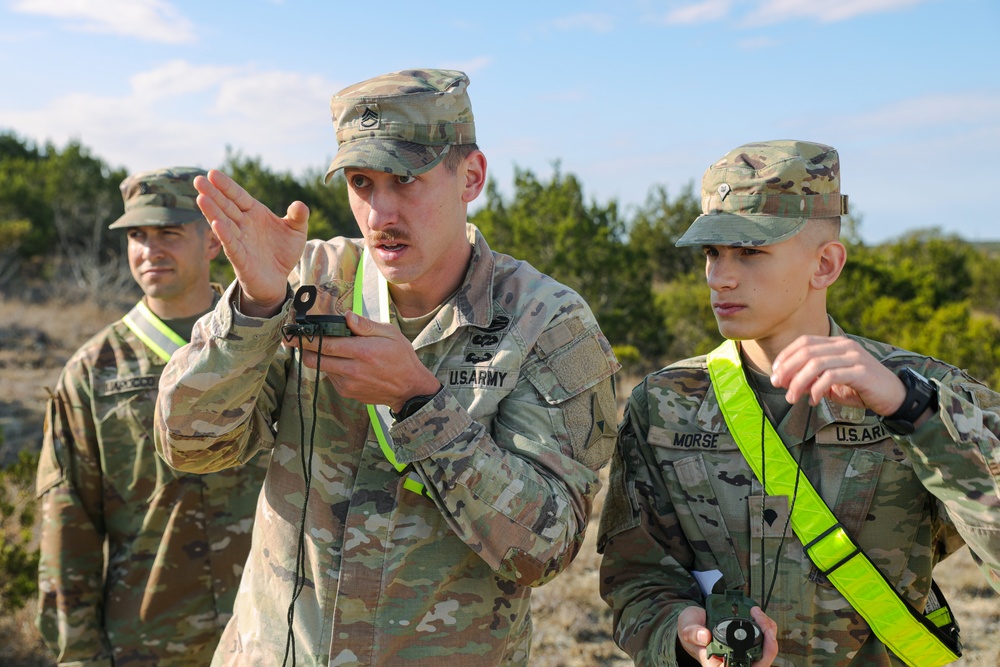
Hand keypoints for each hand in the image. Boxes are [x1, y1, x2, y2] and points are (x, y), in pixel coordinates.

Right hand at [194, 170, 308, 314]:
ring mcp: (240, 241)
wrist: (278, 279)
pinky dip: (225, 235)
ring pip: (223, 224)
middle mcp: (243, 225)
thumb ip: (298, 217)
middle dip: (212, 194)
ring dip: (212, 212)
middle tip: (197, 180)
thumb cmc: (283, 252)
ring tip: (201, 198)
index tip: (212, 173)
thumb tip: (300, 205)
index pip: (238, 196)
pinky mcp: (241, 259)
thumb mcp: (296, 232)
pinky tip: (216, 224)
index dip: (226, 185)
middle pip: (226, 206)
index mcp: (254, 213)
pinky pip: (232, 246)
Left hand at [285, 311, 440, 410]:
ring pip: (321, 368)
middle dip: (303, 349)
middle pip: (315, 359)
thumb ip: (365, 325)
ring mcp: (348, 383)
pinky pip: (331, 378)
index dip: (306, 338)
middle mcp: (352, 369)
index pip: (325, 344)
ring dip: (319, 358)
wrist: (409, 389)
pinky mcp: (347, 392)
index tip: (293, 333)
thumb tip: (346, 316)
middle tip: (297, 340)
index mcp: (362, 351)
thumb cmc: (401, 358)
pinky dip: (331, 368)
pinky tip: (344, 363)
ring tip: (327, 349)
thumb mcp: (389, 334)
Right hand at [677, 605, 777, 666]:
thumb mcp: (686, 629)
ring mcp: (742, 652)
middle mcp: (734, 662)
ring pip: (765, 651)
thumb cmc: (690, 631)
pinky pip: (763, 640)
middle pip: (761, 661)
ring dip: (768, 632)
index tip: (754, 644)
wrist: (692, 624)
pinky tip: (759, 615)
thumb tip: (704, 637)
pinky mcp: (747, 642)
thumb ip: (692, 633)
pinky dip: (765, 627)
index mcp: (719, 665)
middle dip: (768, 644)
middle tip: (764, 623)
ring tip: (758, 613)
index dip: (754, 660)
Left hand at [769, 336, 908, 415]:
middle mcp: (844, 346)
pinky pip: (831, 376)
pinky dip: (817, 389)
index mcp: (836, 344)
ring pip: (816, 364)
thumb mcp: (831, 384)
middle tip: (777, 385)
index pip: (804, 342)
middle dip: (787, 369)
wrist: (894, 397)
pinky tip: (813, 401)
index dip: (786, 355)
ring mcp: (854, 357)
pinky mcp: (861, 371)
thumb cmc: (860, 389)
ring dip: (799, 382)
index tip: (774, 372)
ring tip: (792, 397)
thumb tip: (787, 383)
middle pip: (807, 352)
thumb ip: (811, 380)